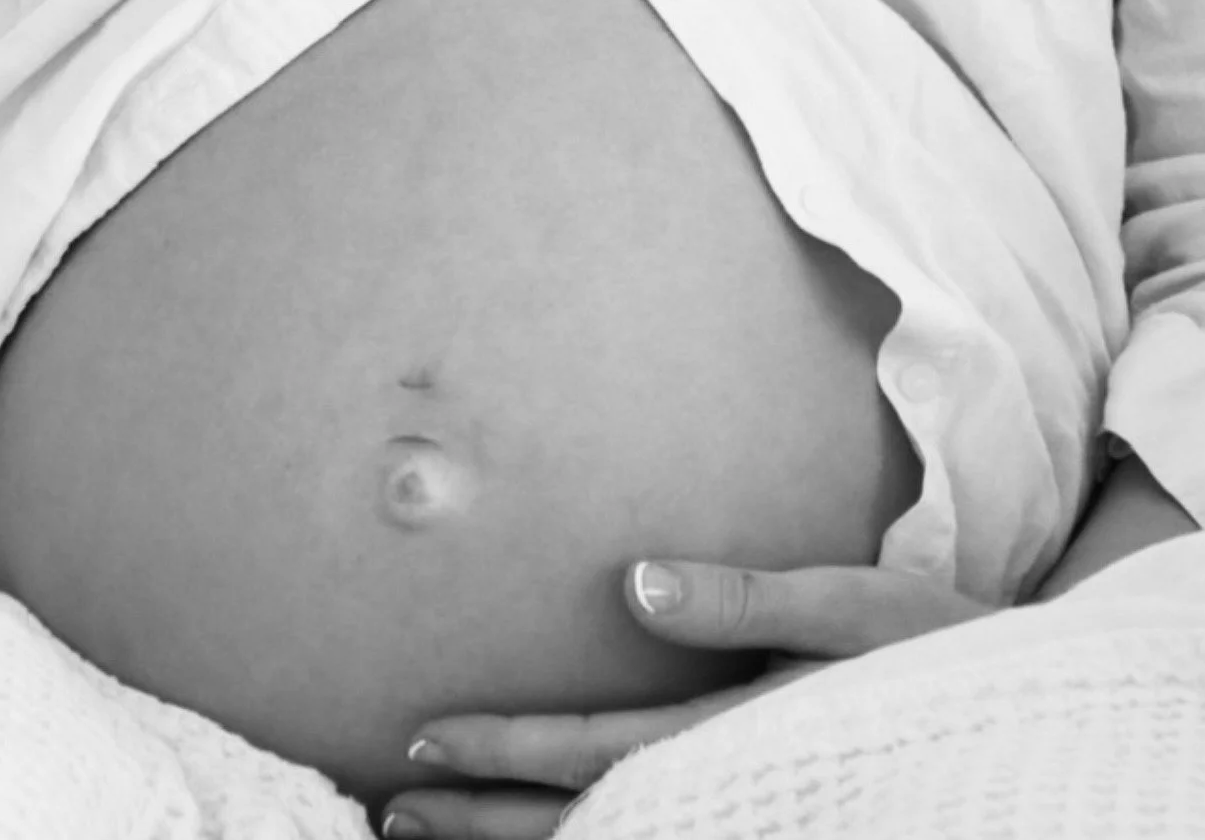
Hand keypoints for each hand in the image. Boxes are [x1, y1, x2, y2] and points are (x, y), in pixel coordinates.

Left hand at [382, 559, 992, 839]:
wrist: (1007, 714)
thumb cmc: (928, 647)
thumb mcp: (848, 606)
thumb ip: (742, 600)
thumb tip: (636, 585)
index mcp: (734, 733)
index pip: (593, 752)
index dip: (503, 752)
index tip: (422, 744)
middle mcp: (725, 785)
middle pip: (579, 816)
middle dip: (481, 818)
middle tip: (392, 809)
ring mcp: (738, 804)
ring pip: (606, 838)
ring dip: (513, 838)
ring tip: (432, 831)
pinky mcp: (754, 800)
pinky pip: (648, 826)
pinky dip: (580, 830)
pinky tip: (539, 827)